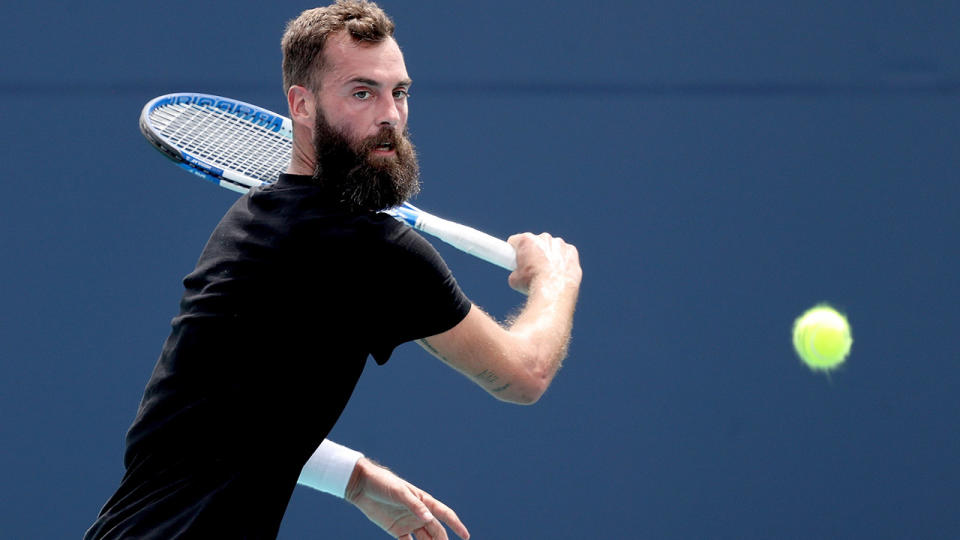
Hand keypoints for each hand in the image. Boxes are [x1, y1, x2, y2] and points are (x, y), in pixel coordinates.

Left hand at [345, 458, 469, 539]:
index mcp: (424, 501)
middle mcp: (419, 514)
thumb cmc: (384, 484)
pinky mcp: (396, 530)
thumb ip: (415, 505)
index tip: (466, 536)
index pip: (445, 514)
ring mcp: (408, 523)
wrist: (361, 486)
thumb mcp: (399, 492)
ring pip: (425, 539)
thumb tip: (430, 519)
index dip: (456, 525)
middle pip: (436, 531)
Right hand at [507, 232, 581, 294]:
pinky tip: (559, 273)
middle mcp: (544, 238)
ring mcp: (559, 244)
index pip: (516, 241)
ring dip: (548, 256)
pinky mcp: (572, 252)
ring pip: (551, 247)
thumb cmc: (533, 285)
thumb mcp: (515, 280)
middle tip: (532, 269)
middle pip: (535, 243)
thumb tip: (518, 276)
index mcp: (527, 241)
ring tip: (547, 274)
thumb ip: (516, 272)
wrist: (554, 291)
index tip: (516, 259)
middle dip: (533, 253)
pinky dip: (562, 261)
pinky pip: (565, 254)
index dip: (515, 251)